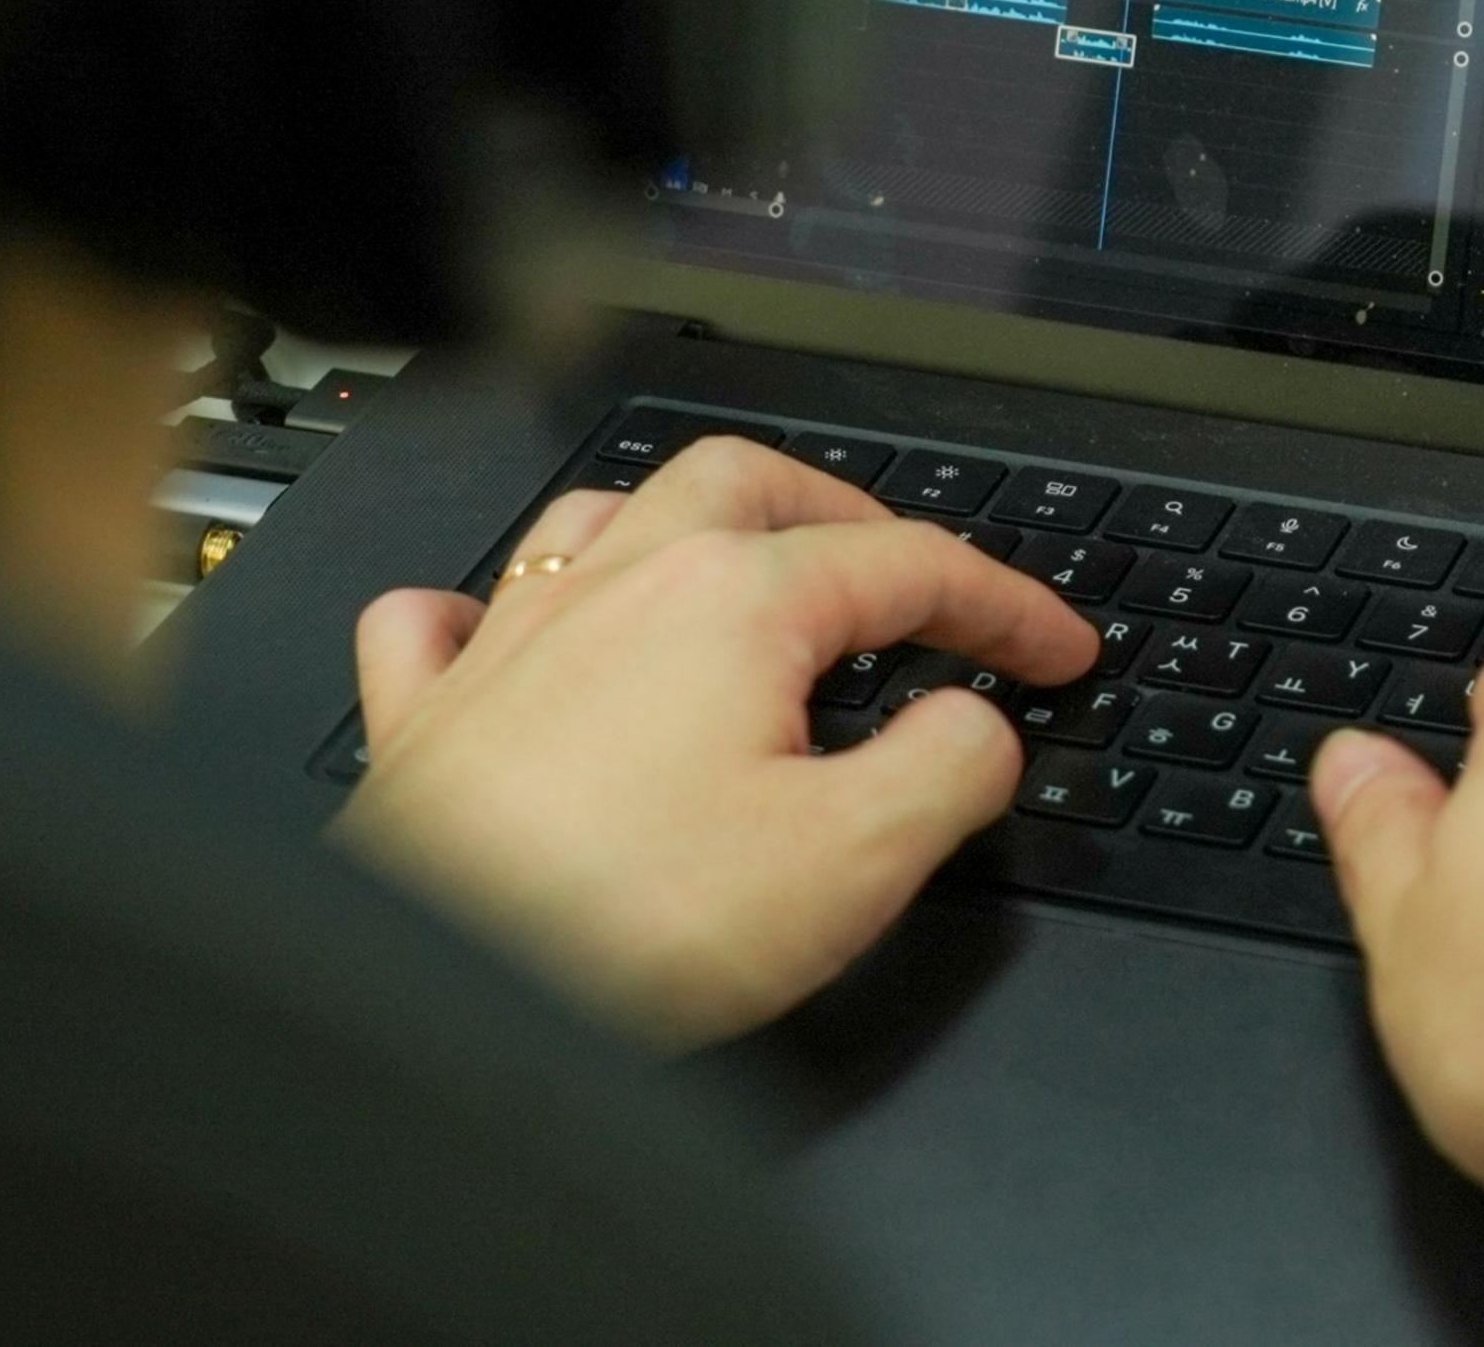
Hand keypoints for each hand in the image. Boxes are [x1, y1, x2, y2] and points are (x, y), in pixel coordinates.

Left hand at [333, 438, 1096, 1046]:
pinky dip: (486, 608)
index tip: (1056, 651)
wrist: (434, 1001)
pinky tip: (507, 632)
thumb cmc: (625, 927)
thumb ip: (950, 767)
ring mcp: (510, 645)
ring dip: (686, 526)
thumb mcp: (856, 858)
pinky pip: (440, 617)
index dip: (1008, 606)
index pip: (911, 565)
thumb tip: (975, 727)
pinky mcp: (427, 723)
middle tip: (908, 577)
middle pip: (749, 482)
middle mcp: (618, 589)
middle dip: (846, 511)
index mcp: (735, 602)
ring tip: (738, 570)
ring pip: (603, 517)